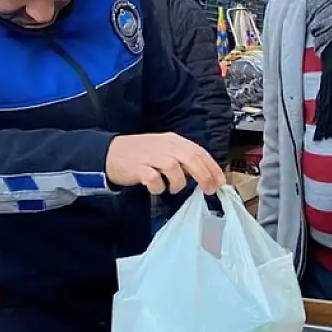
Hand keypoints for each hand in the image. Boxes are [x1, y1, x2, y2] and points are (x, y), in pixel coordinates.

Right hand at [106, 133, 225, 195]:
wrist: (111, 153)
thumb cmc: (142, 154)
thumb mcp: (165, 151)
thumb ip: (184, 160)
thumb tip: (204, 174)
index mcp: (174, 141)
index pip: (199, 152)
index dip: (212, 167)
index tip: (221, 182)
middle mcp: (165, 146)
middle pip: (191, 159)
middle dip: (204, 176)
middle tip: (209, 190)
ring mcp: (151, 156)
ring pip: (174, 168)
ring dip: (178, 183)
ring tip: (173, 189)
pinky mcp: (138, 168)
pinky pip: (153, 179)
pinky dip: (158, 187)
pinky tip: (156, 189)